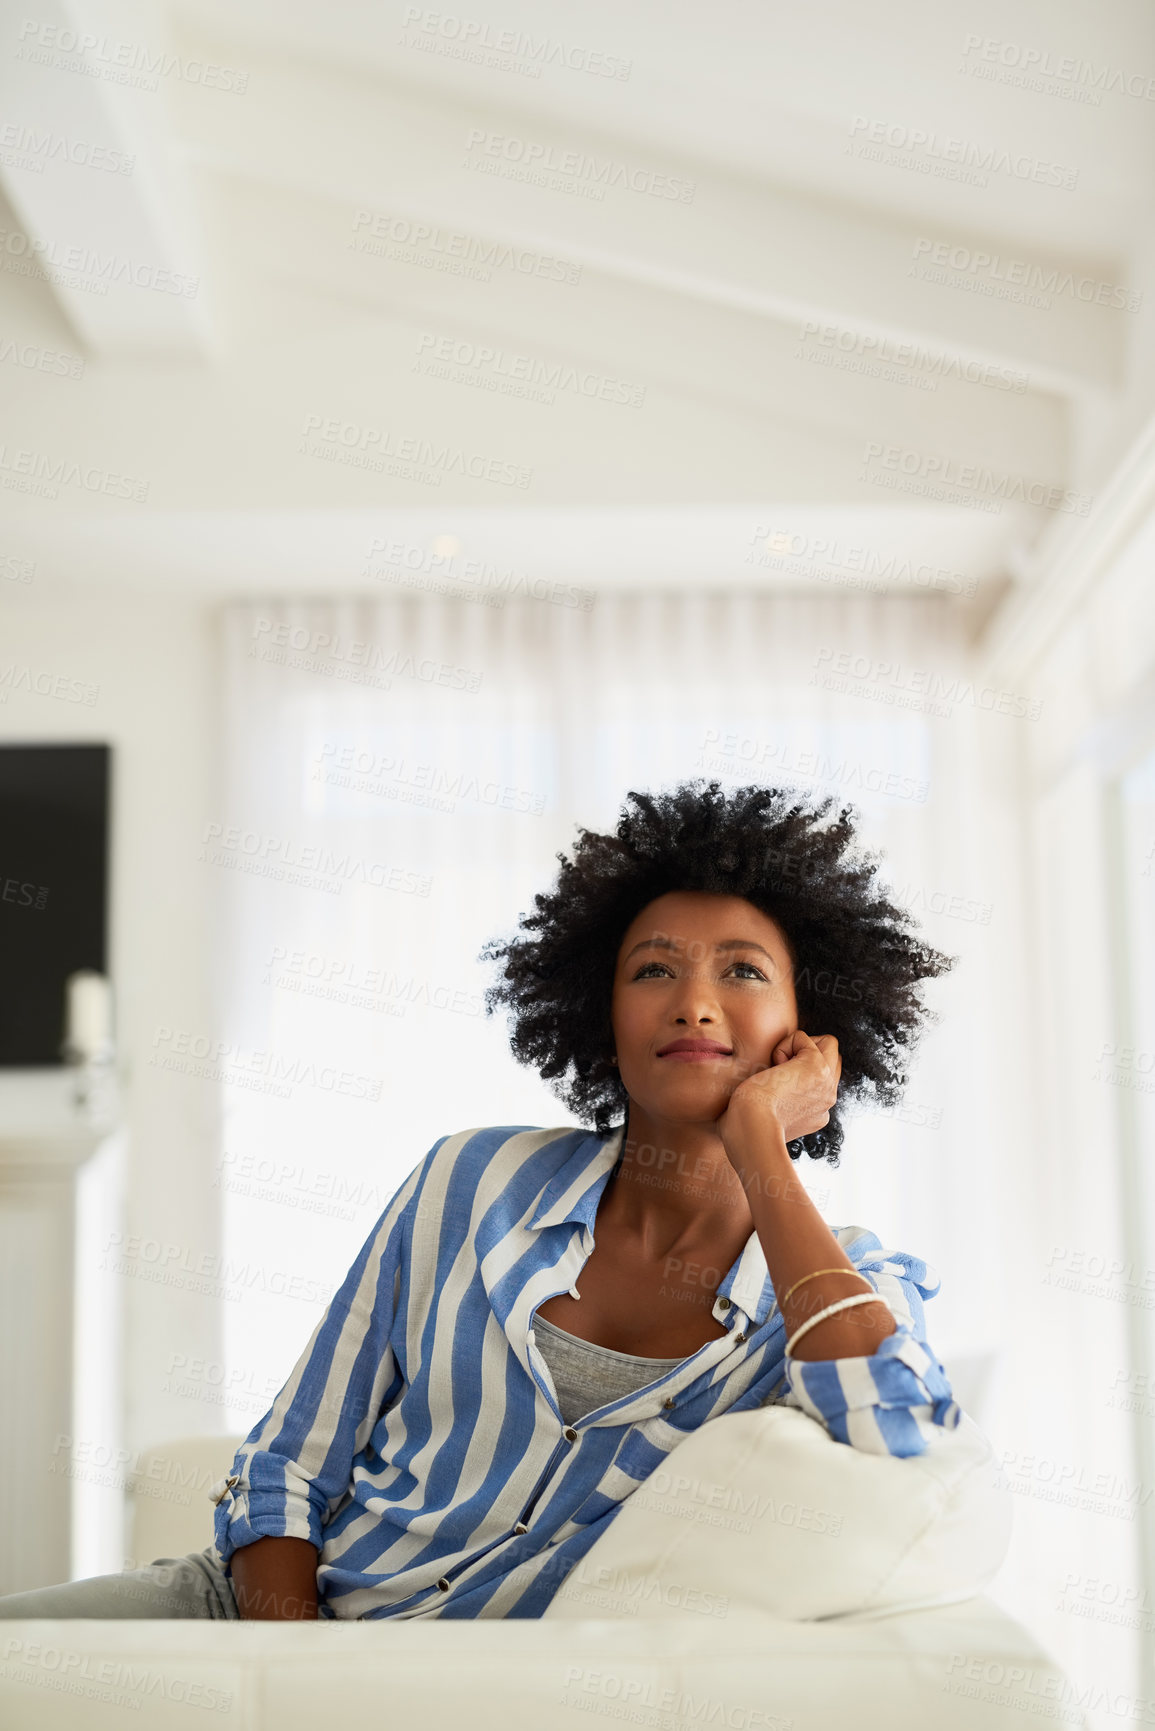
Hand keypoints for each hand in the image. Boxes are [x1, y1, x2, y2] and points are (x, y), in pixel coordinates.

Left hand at [716, 1030, 840, 1152]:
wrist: (751, 1130)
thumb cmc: (744, 1128)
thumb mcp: (765, 1116)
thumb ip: (775, 1101)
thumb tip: (766, 1082)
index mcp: (817, 1113)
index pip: (821, 1078)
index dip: (800, 1069)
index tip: (777, 1087)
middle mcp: (827, 1099)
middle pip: (831, 1058)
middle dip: (806, 1053)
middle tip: (780, 1072)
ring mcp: (826, 1084)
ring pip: (827, 1043)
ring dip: (797, 1047)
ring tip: (778, 1069)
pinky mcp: (817, 1067)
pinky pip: (803, 1037)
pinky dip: (783, 1045)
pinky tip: (773, 1069)